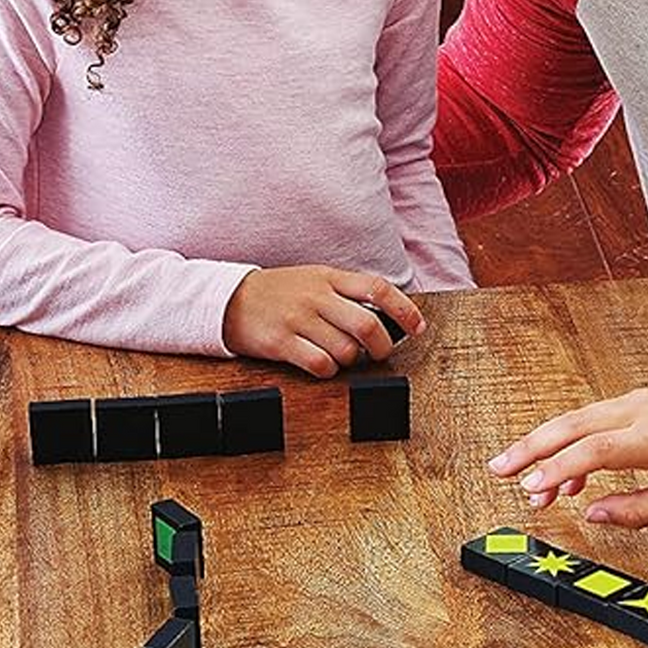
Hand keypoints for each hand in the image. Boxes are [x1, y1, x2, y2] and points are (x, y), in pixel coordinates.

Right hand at [221, 267, 424, 377]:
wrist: (228, 298)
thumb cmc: (281, 292)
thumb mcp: (315, 280)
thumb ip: (348, 293)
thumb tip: (391, 316)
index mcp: (330, 278)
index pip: (378, 289)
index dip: (405, 310)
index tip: (419, 327)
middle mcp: (316, 297)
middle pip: (368, 326)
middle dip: (383, 347)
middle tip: (380, 353)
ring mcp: (298, 319)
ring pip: (347, 350)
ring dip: (352, 360)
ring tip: (342, 356)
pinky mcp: (280, 342)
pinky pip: (321, 365)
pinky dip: (329, 370)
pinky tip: (323, 364)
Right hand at [487, 378, 647, 527]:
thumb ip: (638, 511)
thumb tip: (595, 515)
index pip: (592, 451)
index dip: (556, 470)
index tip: (531, 491)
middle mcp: (640, 411)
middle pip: (572, 426)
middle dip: (530, 448)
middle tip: (498, 470)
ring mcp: (639, 402)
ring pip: (579, 419)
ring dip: (548, 445)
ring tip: (529, 481)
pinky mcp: (642, 401)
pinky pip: (597, 419)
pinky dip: (576, 441)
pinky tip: (572, 474)